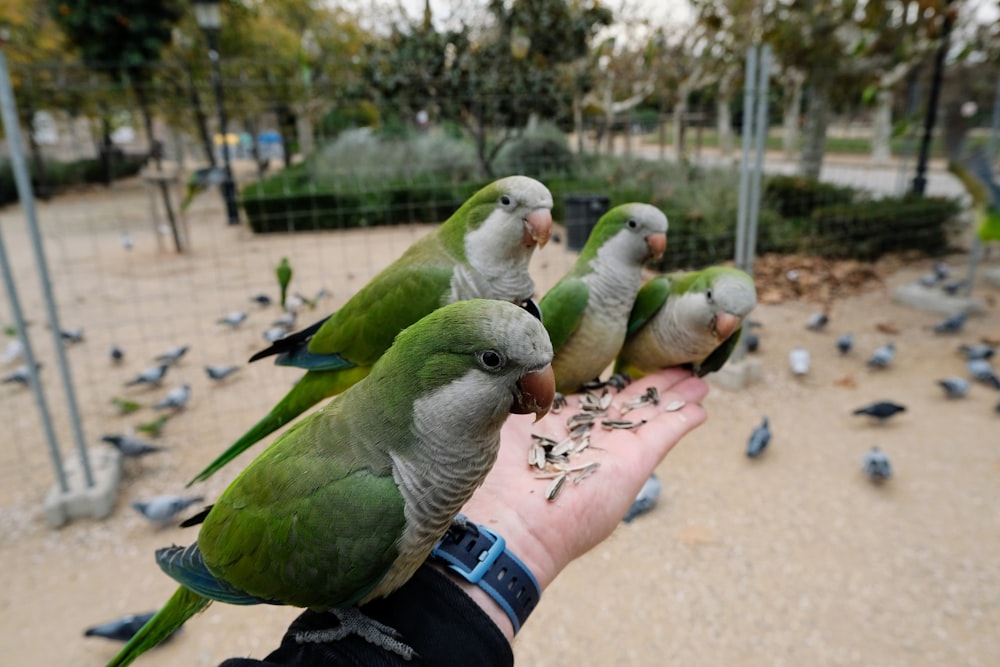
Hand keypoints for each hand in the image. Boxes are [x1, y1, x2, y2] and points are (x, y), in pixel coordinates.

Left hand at [453, 367, 709, 638]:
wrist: (512, 523)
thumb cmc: (498, 476)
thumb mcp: (505, 422)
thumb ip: (520, 394)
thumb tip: (522, 368)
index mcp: (560, 425)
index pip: (594, 397)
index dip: (614, 380)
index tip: (630, 364)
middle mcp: (590, 436)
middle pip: (630, 403)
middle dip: (656, 385)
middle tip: (680, 368)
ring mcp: (614, 449)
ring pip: (652, 413)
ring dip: (675, 396)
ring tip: (699, 380)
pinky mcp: (634, 462)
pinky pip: (665, 434)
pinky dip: (682, 419)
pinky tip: (700, 407)